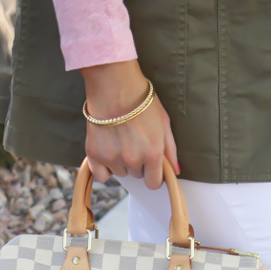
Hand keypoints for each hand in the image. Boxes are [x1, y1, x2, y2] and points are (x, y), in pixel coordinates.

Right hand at [80, 59, 178, 189]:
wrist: (114, 86)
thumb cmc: (141, 101)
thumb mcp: (164, 123)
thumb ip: (170, 150)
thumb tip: (175, 170)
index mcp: (152, 154)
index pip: (154, 183)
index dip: (153, 175)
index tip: (151, 166)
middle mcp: (132, 160)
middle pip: (137, 175)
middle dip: (138, 163)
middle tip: (134, 142)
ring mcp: (112, 159)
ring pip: (120, 173)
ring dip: (121, 163)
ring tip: (120, 140)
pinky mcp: (95, 155)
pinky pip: (101, 175)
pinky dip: (103, 168)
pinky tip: (107, 152)